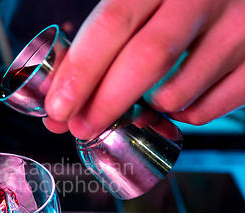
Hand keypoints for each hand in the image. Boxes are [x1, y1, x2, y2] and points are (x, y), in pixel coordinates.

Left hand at [44, 0, 244, 139]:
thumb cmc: (171, 5)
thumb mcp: (135, 6)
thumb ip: (95, 47)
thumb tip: (58, 104)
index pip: (113, 24)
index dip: (81, 70)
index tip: (58, 107)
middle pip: (147, 59)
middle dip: (105, 103)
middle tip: (81, 127)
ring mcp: (237, 28)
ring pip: (179, 91)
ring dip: (145, 112)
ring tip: (134, 108)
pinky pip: (210, 108)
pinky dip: (182, 116)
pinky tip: (173, 103)